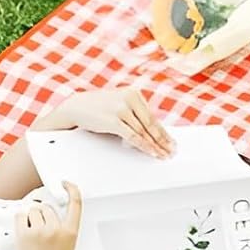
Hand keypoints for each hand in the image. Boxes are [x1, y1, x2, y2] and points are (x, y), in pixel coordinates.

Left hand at [14, 182, 82, 249]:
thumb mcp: (68, 245)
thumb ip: (63, 227)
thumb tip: (50, 210)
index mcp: (70, 232)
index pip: (75, 203)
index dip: (71, 189)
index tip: (65, 184)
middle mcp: (56, 229)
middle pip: (46, 207)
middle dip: (42, 215)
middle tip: (41, 232)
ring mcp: (39, 231)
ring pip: (33, 210)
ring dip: (31, 218)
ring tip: (33, 235)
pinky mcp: (24, 234)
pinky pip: (20, 215)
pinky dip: (21, 221)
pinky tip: (25, 233)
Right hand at [38, 87, 174, 158]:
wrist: (77, 106)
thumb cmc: (99, 108)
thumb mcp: (119, 105)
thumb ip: (134, 114)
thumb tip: (150, 131)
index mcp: (134, 93)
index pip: (152, 117)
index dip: (163, 131)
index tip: (171, 142)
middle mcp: (130, 99)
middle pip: (151, 124)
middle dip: (163, 140)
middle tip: (172, 151)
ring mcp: (122, 109)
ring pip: (143, 132)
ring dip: (155, 145)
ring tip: (163, 155)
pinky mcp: (114, 121)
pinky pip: (133, 137)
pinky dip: (144, 146)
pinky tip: (152, 152)